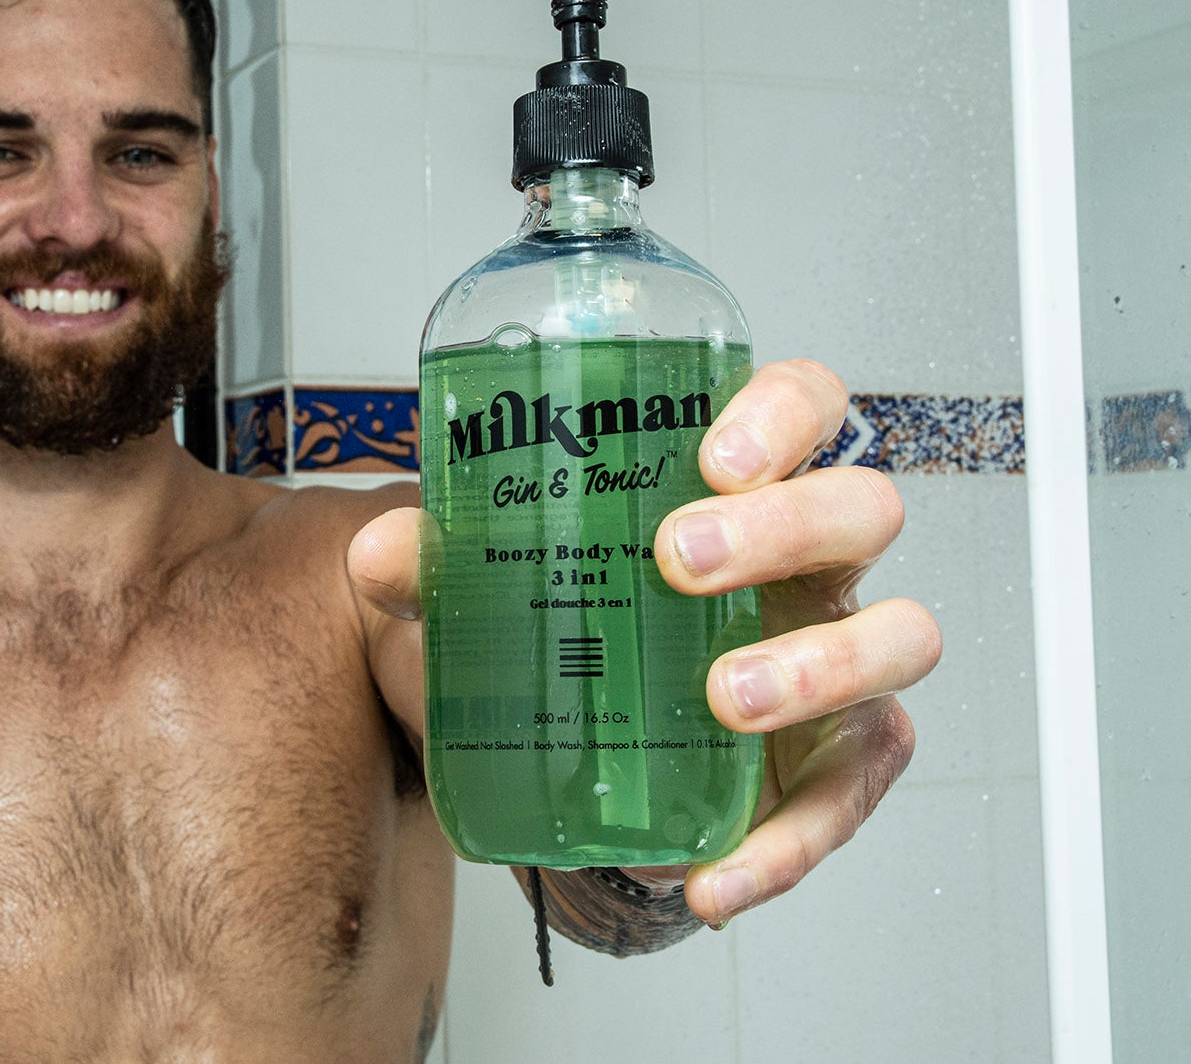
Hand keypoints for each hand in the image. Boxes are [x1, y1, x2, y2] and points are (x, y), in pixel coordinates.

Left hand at [347, 358, 940, 927]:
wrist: (588, 762)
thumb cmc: (569, 632)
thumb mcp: (497, 593)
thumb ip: (440, 567)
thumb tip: (381, 555)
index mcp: (741, 490)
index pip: (807, 406)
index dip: (784, 412)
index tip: (713, 452)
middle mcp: (809, 563)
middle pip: (861, 507)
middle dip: (785, 526)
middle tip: (680, 561)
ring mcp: (838, 659)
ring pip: (898, 637)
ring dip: (818, 665)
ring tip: (723, 696)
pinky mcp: (837, 764)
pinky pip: (850, 797)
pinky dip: (786, 842)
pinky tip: (710, 874)